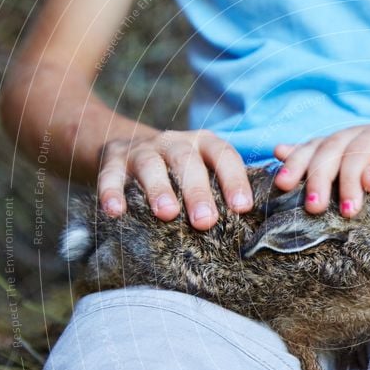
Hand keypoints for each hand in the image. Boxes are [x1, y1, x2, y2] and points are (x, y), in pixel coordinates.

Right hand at [97, 129, 252, 229]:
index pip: (224, 156)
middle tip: (206, 221)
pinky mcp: (112, 159)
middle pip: (188, 161)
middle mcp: (175, 142)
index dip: (234, 180)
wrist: (129, 145)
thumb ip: (226, 189)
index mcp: (204, 144)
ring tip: (167, 214)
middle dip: (197, 191)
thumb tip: (258, 227)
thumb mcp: (205, 170)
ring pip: (151, 166)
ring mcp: (142, 149)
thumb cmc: (181, 170)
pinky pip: (110, 175)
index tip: (243, 208)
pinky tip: (115, 212)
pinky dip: (112, 193)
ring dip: (159, 189)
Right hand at [273, 124, 369, 217]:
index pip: (360, 154)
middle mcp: (356, 133)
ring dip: (297, 165)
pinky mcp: (326, 149)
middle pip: (331, 149)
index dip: (351, 181)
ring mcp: (338, 139)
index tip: (348, 210)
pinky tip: (277, 154)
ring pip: (314, 147)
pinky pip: (305, 148)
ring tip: (284, 186)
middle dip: (319, 178)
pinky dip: (291, 153)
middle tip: (313, 207)